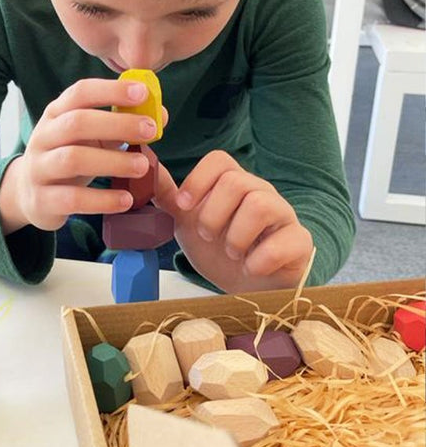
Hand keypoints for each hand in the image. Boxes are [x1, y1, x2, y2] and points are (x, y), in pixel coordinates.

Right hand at [0, 78, 167, 233]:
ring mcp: (39, 169)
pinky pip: (73, 199)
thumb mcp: (90, 137)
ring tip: (142, 166)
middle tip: (150, 130)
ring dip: (112, 161)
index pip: (80, 93)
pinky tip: (126, 199)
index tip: (143, 92)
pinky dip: (103, 199)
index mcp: (56, 114)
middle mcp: (43, 137)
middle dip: (116, 124)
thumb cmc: (68, 157)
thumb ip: (121, 125)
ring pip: (73, 159)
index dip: (111, 90)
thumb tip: (160, 115)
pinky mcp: (42, 200)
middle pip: (77, 123)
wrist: (29, 193)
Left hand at [153, 151, 313, 292]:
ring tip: (231, 253)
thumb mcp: (187, 223)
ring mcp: (283, 215)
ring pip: (260, 204)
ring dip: (236, 236)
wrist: (247, 287)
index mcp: (232, 184)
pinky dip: (261, 259)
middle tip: (208, 237)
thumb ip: (169, 197)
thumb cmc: (217, 249)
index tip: (183, 206)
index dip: (197, 180)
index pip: (219, 160)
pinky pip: (288, 239)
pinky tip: (251, 267)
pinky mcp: (300, 242)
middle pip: (236, 181)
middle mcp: (260, 192)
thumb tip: (147, 168)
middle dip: (212, 215)